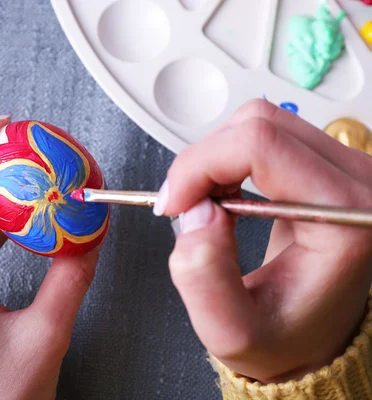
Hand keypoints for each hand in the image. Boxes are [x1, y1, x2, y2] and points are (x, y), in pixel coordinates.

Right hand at [155, 100, 371, 382]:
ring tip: (205, 205)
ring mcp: (343, 169)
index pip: (262, 146)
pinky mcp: (324, 165)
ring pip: (259, 121)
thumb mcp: (232, 331)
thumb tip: (195, 212)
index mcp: (345, 219)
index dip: (200, 166)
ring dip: (214, 159)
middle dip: (202, 162)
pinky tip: (222, 195)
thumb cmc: (284, 337)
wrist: (310, 336)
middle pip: (259, 124)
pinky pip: (265, 134)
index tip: (174, 204)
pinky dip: (226, 159)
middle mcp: (355, 183)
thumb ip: (204, 279)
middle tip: (185, 207)